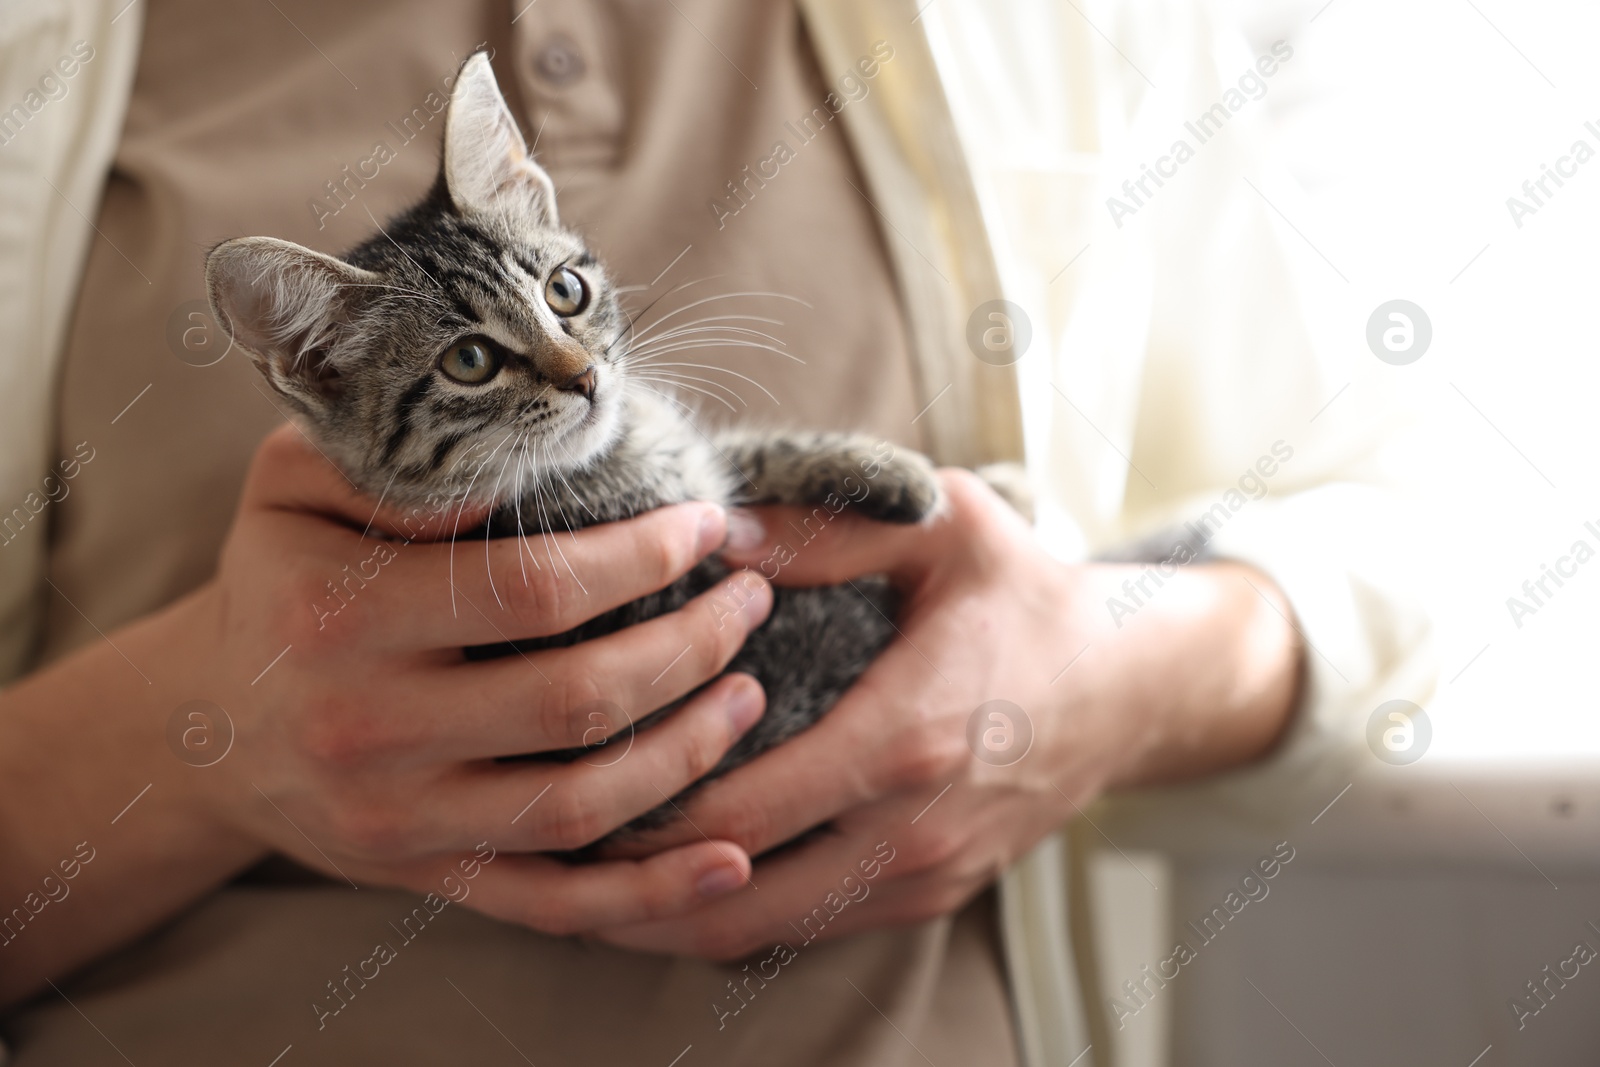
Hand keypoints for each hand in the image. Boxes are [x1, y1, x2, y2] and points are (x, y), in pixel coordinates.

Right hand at [0, 423, 778, 1002]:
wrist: (209, 726)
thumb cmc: (282, 582)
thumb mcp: (292, 483)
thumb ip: (391, 457)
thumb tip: (517, 466)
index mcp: (339, 618)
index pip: (533, 589)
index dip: (643, 558)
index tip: (707, 524)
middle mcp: (367, 730)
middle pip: (576, 701)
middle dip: (693, 646)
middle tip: (750, 600)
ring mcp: (399, 822)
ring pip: (581, 806)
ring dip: (690, 752)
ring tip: (749, 692)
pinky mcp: (426, 879)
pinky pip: (553, 904)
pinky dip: (649, 893)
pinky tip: (729, 859)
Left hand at [590, 469, 1299, 958]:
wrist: (1130, 687)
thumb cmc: (1026, 596)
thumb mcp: (945, 528)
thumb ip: (828, 529)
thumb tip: (711, 534)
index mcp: (904, 736)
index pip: (734, 807)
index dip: (635, 805)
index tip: (562, 774)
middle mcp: (909, 829)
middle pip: (729, 893)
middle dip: (625, 882)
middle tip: (536, 843)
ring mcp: (920, 878)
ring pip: (760, 931)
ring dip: (664, 914)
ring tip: (578, 876)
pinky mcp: (927, 898)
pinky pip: (805, 930)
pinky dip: (727, 915)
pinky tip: (668, 880)